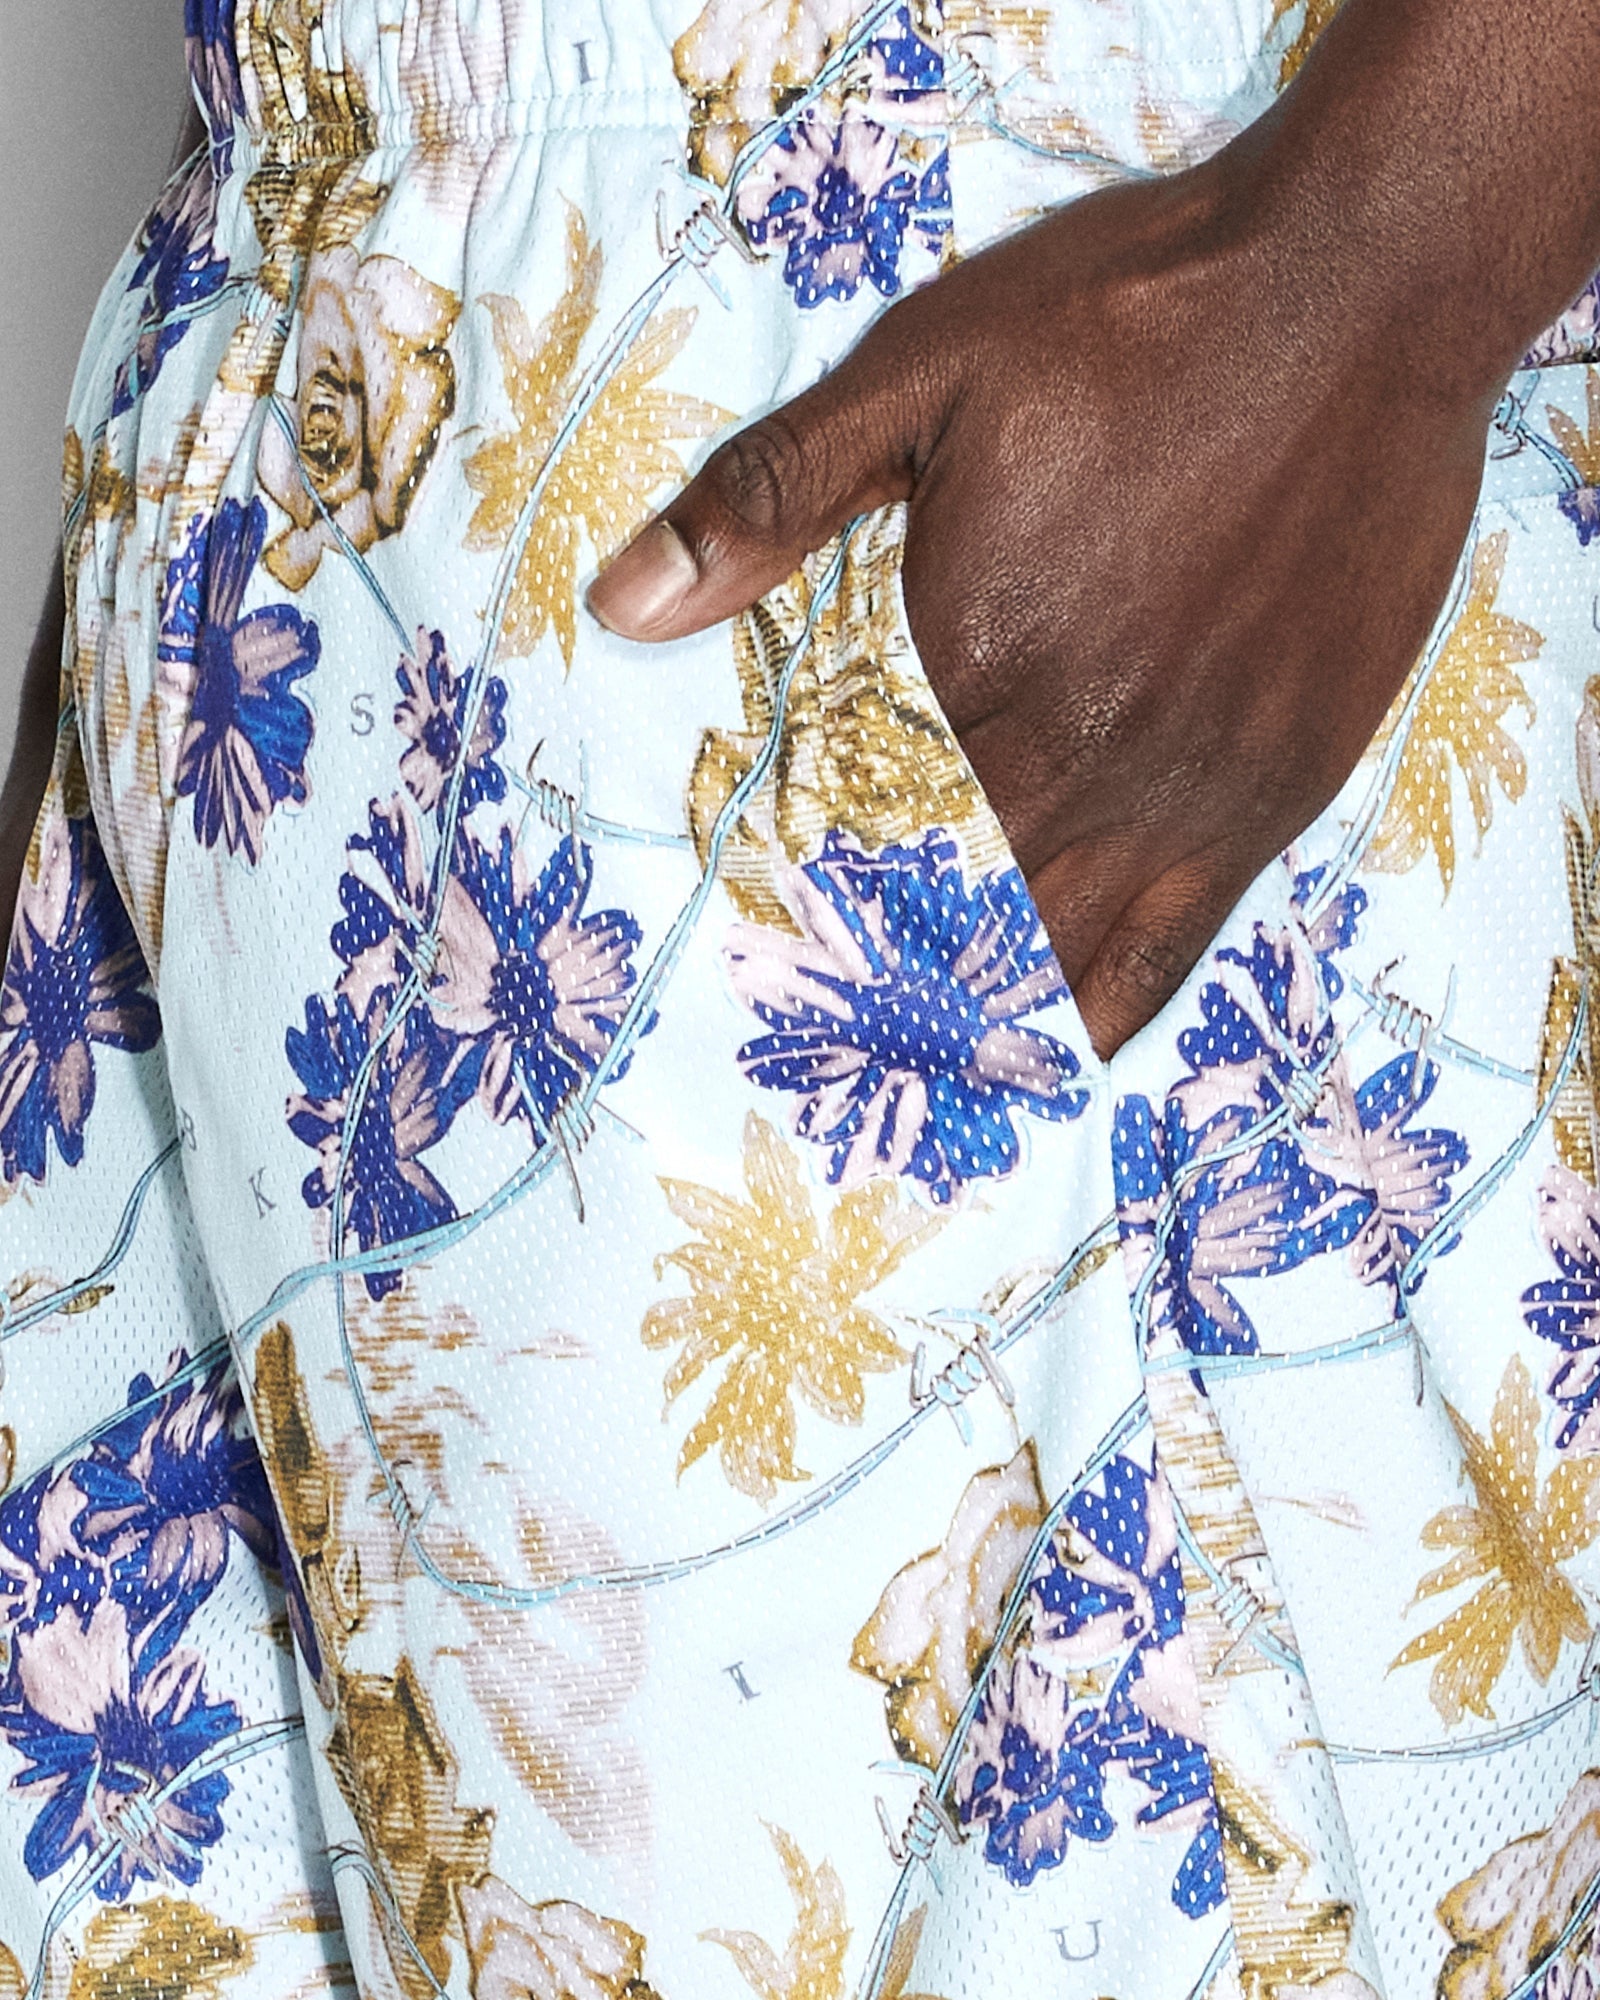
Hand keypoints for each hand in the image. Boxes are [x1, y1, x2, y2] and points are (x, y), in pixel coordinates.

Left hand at [588, 132, 1500, 1055]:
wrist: (1354, 298)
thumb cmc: (1131, 324)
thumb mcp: (920, 374)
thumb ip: (770, 497)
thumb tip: (623, 602)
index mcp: (969, 663)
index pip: (852, 836)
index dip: (795, 912)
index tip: (751, 975)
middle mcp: (1075, 753)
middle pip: (943, 919)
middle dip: (872, 986)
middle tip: (816, 1052)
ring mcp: (1182, 789)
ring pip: (1048, 956)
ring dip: (970, 1022)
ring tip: (906, 1083)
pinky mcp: (1269, 795)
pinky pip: (1170, 949)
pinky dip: (1101, 1013)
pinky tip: (1053, 1059)